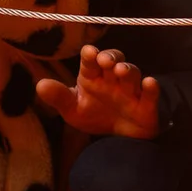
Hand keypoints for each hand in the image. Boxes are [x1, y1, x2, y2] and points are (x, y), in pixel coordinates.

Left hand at [35, 44, 159, 138]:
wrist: (120, 138)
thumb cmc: (95, 115)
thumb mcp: (73, 109)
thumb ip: (59, 97)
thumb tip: (39, 85)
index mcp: (93, 76)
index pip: (90, 61)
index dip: (91, 55)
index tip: (89, 52)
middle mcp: (112, 78)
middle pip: (114, 60)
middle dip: (110, 57)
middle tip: (105, 60)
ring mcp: (131, 90)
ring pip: (132, 73)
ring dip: (128, 70)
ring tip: (121, 71)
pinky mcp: (147, 104)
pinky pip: (151, 94)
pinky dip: (152, 89)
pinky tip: (149, 83)